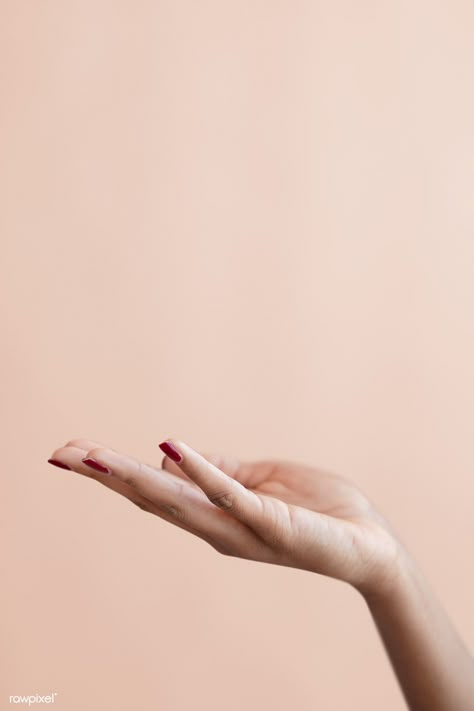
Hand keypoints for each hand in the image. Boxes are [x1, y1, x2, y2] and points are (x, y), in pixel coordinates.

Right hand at [48, 437, 400, 593]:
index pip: (153, 491)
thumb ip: (218, 470)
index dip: (112, 472)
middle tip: (61, 454)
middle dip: (105, 476)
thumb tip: (170, 451)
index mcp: (213, 514)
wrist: (368, 543)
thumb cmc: (315, 509)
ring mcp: (241, 528)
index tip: (72, 451)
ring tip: (93, 457)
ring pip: (178, 501)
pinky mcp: (271, 522)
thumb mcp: (257, 481)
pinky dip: (200, 471)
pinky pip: (230, 494)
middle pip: (151, 499)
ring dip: (134, 476)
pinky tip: (171, 448)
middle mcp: (216, 528)